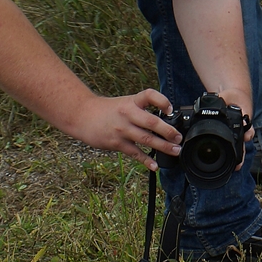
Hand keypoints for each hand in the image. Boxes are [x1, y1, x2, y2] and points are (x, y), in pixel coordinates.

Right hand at [69, 89, 183, 170]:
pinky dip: (146, 160)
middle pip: (152, 122)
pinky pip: (134, 153)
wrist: (83, 116)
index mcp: (131, 101)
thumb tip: (163, 121)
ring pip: (146, 139)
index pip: (149, 95)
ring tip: (175, 151)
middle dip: (168, 131)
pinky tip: (154, 165)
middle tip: (179, 138)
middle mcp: (127, 113)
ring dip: (163, 146)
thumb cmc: (106, 110)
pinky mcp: (117, 142)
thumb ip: (141, 110)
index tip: (170, 110)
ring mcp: (122, 129)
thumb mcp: (124, 103)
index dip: (162, 101)